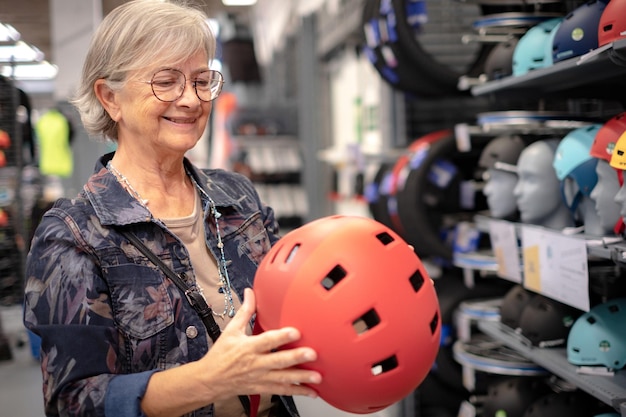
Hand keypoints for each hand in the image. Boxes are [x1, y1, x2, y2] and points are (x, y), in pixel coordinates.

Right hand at [198, 288, 321, 400]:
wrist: (210, 380)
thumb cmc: (221, 355)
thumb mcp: (231, 330)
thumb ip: (245, 311)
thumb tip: (250, 293)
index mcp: (248, 347)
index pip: (267, 341)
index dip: (281, 336)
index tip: (296, 332)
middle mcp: (255, 363)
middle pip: (278, 361)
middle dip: (296, 358)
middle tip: (312, 354)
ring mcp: (260, 377)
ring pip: (283, 378)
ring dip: (301, 378)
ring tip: (317, 376)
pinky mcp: (262, 388)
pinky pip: (281, 391)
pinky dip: (297, 391)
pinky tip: (310, 391)